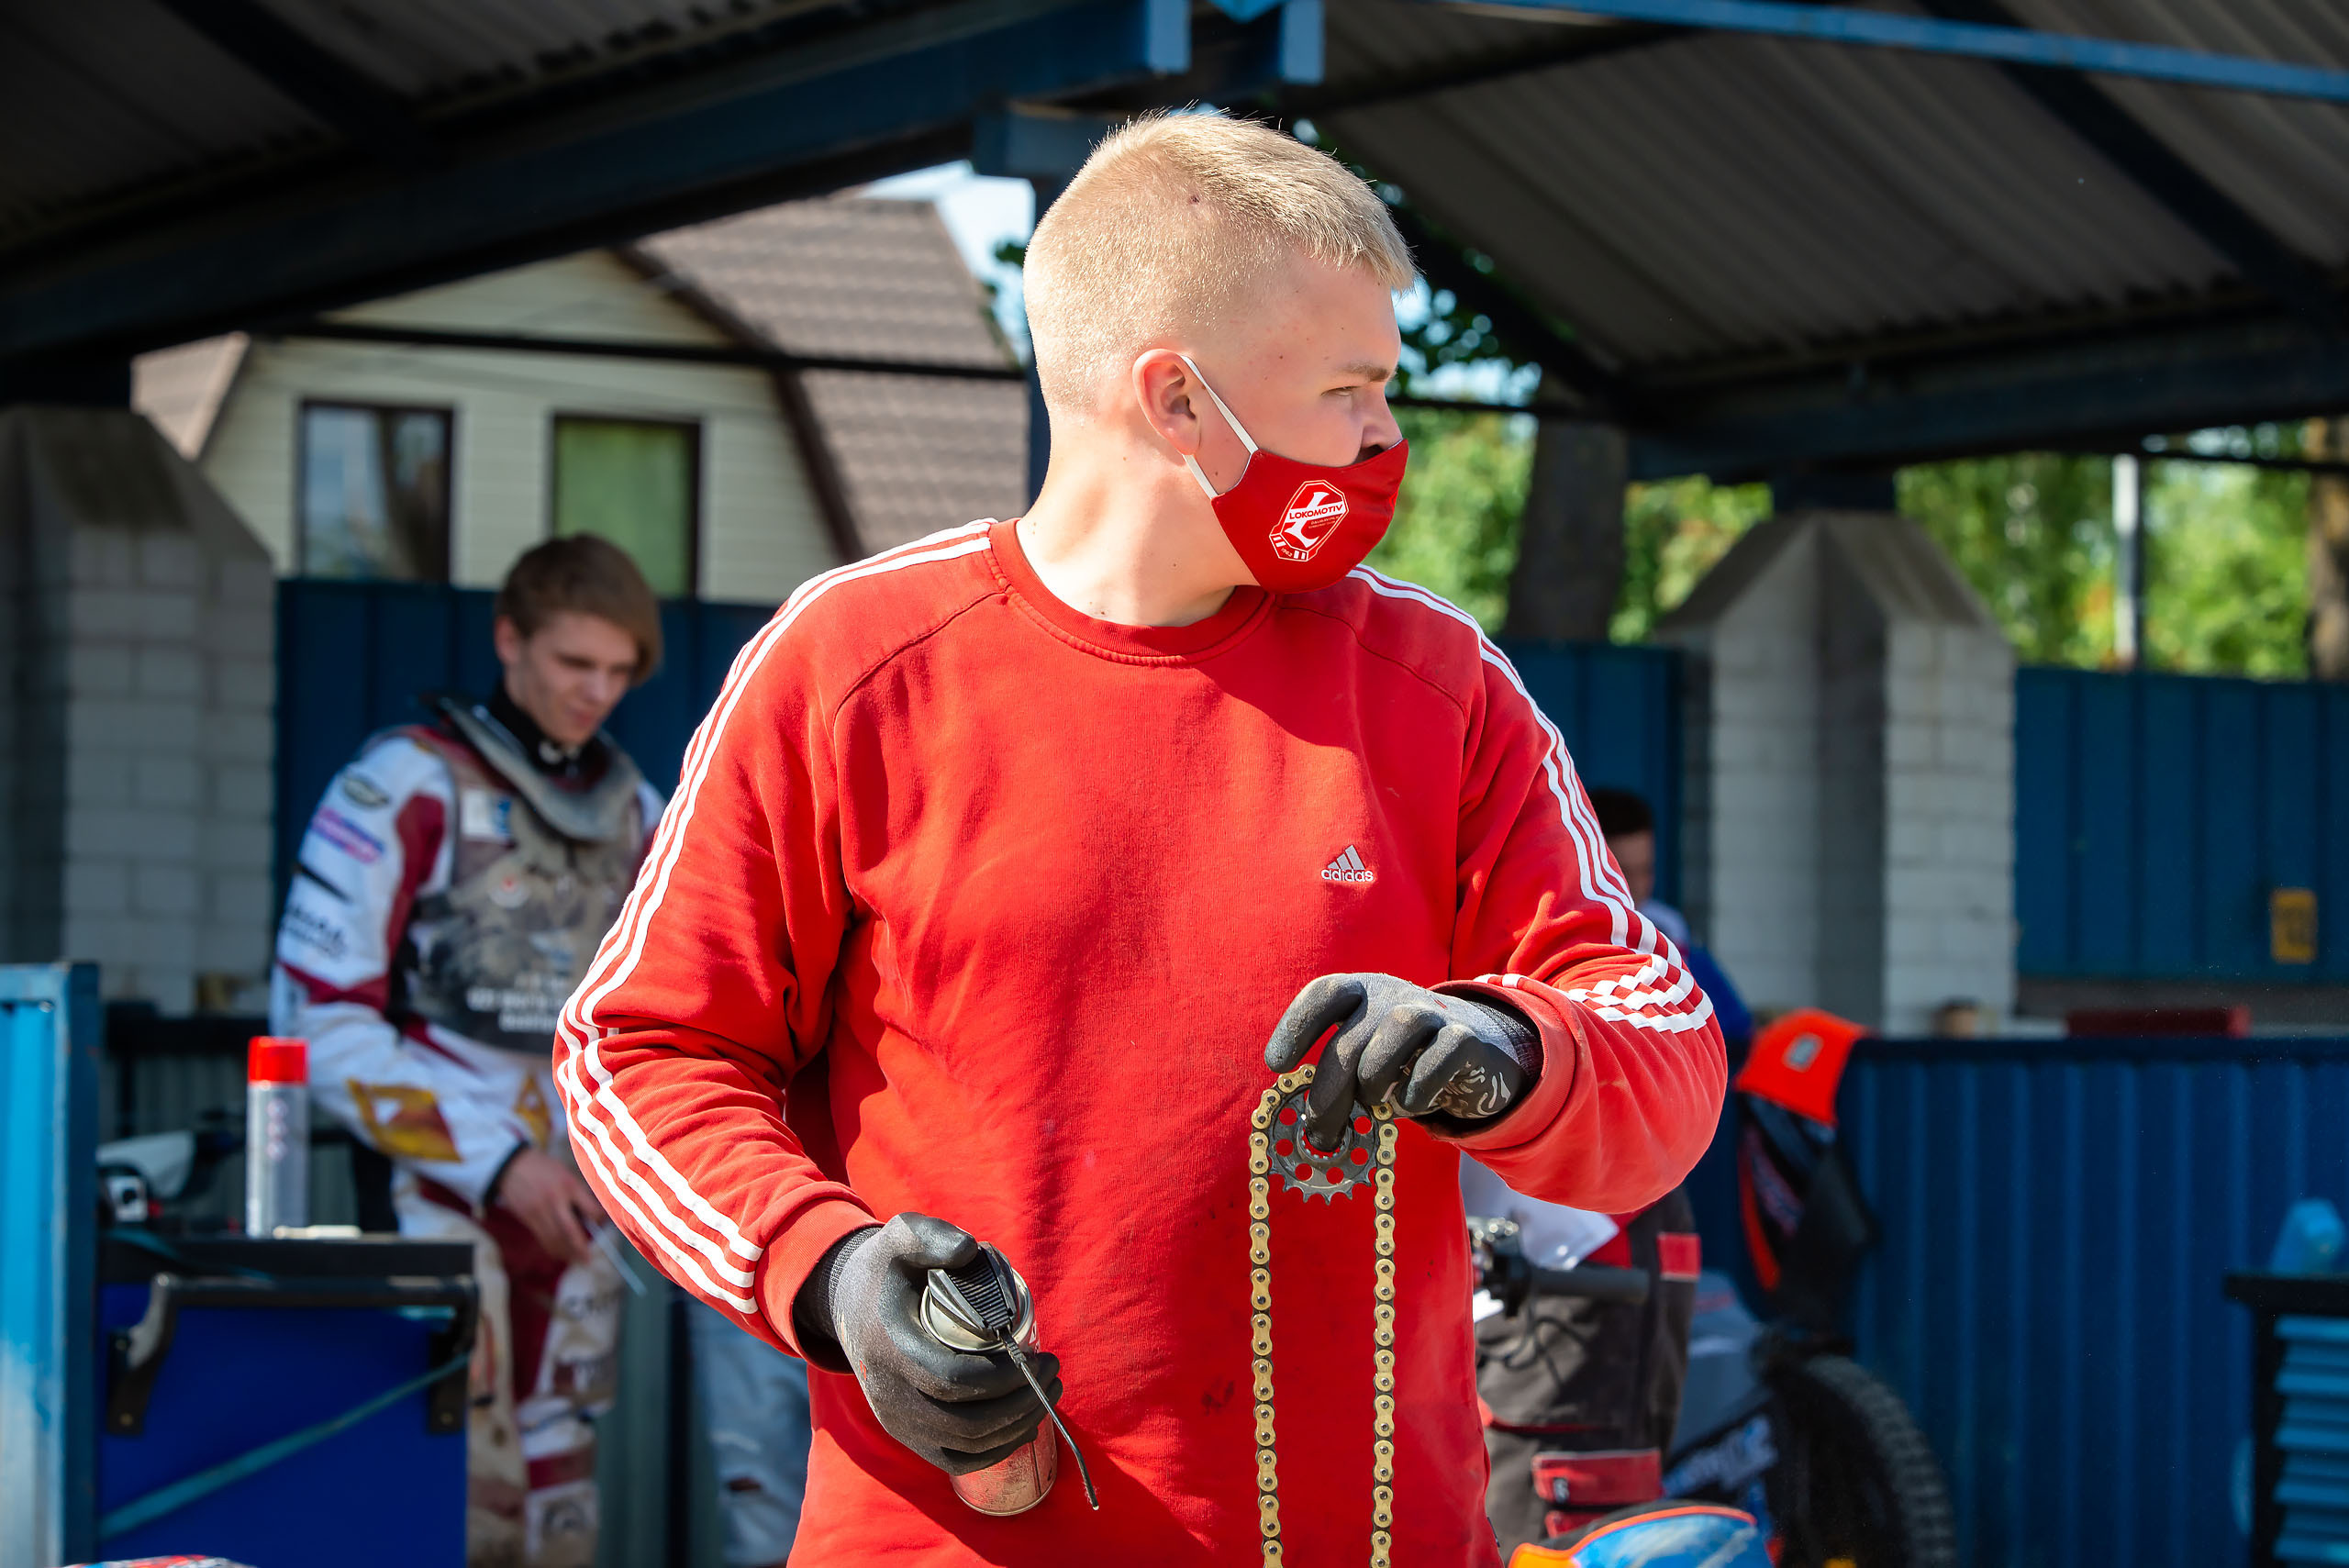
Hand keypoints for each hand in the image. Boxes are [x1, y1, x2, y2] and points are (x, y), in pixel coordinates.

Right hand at [491, 1147, 604, 1263]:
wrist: (512, 1165)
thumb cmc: (543, 1167)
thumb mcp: (565, 1173)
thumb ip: (578, 1192)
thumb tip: (593, 1213)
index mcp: (569, 1185)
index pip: (591, 1210)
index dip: (599, 1220)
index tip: (603, 1224)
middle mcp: (555, 1200)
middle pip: (571, 1230)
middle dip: (581, 1247)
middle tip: (588, 1260)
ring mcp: (540, 1211)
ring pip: (555, 1238)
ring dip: (566, 1253)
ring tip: (576, 1261)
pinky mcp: (528, 1218)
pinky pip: (543, 1238)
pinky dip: (553, 1248)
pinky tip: (560, 1254)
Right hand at [810, 1214, 1061, 1475]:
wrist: (849, 1305)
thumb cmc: (887, 1269)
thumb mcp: (901, 1238)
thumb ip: (930, 1236)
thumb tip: (969, 1252)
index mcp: (891, 1349)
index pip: (953, 1381)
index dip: (1003, 1377)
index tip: (1039, 1355)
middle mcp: (890, 1395)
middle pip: (965, 1422)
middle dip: (1020, 1403)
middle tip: (1053, 1372)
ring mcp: (897, 1421)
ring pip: (964, 1446)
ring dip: (1015, 1427)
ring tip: (1047, 1394)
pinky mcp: (907, 1435)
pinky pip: (954, 1460)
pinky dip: (994, 1451)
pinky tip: (1023, 1427)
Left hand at [1265, 973, 1537, 1149]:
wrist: (1476, 1050)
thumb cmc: (1401, 1060)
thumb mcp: (1364, 1055)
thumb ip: (1338, 1076)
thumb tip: (1310, 1127)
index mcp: (1361, 992)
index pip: (1325, 994)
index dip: (1297, 1026)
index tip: (1278, 1066)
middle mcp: (1393, 995)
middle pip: (1352, 1036)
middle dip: (1330, 1093)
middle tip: (1321, 1136)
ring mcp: (1433, 1011)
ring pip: (1397, 1030)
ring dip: (1375, 1078)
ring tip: (1373, 1104)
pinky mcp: (1465, 1038)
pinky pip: (1439, 1057)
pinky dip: (1419, 1087)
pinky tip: (1413, 1103)